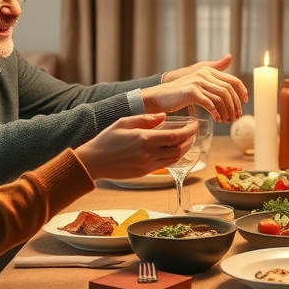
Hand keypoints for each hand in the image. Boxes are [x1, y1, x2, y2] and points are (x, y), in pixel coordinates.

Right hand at [74, 113, 197, 179]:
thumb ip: (146, 119)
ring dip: (184, 150)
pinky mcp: (144, 172)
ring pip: (174, 159)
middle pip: (179, 149)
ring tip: (186, 141)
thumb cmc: (106, 140)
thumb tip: (163, 116)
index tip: (195, 125)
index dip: (189, 131)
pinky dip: (174, 157)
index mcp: (144, 139)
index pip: (175, 136)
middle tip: (193, 132)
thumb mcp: (124, 122)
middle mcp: (148, 154)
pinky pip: (165, 165)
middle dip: (189, 140)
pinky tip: (173, 150)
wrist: (93, 162)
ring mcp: (147, 165)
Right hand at [142, 55, 247, 122]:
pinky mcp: (191, 92)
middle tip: (236, 117)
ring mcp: (197, 82)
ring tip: (227, 120)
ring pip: (221, 97)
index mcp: (208, 71)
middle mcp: (204, 74)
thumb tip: (229, 57)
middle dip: (235, 105)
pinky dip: (216, 113)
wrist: (158, 96)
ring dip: (227, 111)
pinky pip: (209, 103)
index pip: (233, 80)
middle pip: (229, 90)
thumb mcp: (197, 80)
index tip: (245, 103)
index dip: (242, 92)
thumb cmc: (178, 91)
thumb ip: (213, 70)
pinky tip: (218, 120)